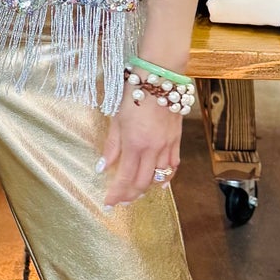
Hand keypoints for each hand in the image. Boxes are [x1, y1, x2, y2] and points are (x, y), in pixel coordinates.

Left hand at [98, 84, 183, 206]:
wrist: (159, 77)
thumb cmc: (134, 94)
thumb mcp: (117, 119)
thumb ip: (111, 146)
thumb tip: (102, 166)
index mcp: (135, 144)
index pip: (125, 178)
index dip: (117, 193)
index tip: (109, 202)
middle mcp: (153, 148)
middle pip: (143, 182)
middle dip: (131, 195)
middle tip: (122, 201)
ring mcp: (167, 145)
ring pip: (160, 176)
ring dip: (148, 188)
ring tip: (138, 193)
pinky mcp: (177, 139)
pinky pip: (174, 164)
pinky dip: (167, 176)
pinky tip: (161, 181)